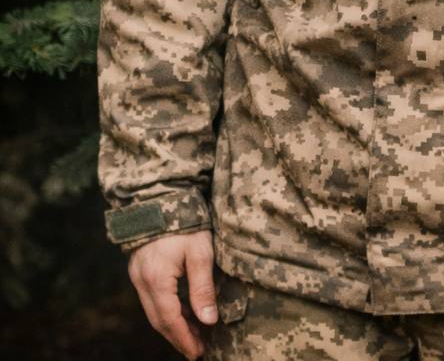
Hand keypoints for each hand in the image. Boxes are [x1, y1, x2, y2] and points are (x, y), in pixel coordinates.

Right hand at [128, 229, 216, 358]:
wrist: (162, 194)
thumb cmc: (185, 222)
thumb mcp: (200, 253)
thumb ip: (202, 288)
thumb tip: (209, 321)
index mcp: (156, 280)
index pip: (170, 320)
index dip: (184, 339)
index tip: (198, 353)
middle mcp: (142, 281)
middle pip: (159, 320)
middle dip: (179, 337)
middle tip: (198, 349)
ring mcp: (138, 274)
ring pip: (154, 310)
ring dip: (174, 324)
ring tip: (196, 333)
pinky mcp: (139, 267)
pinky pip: (152, 297)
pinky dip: (168, 308)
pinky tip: (184, 311)